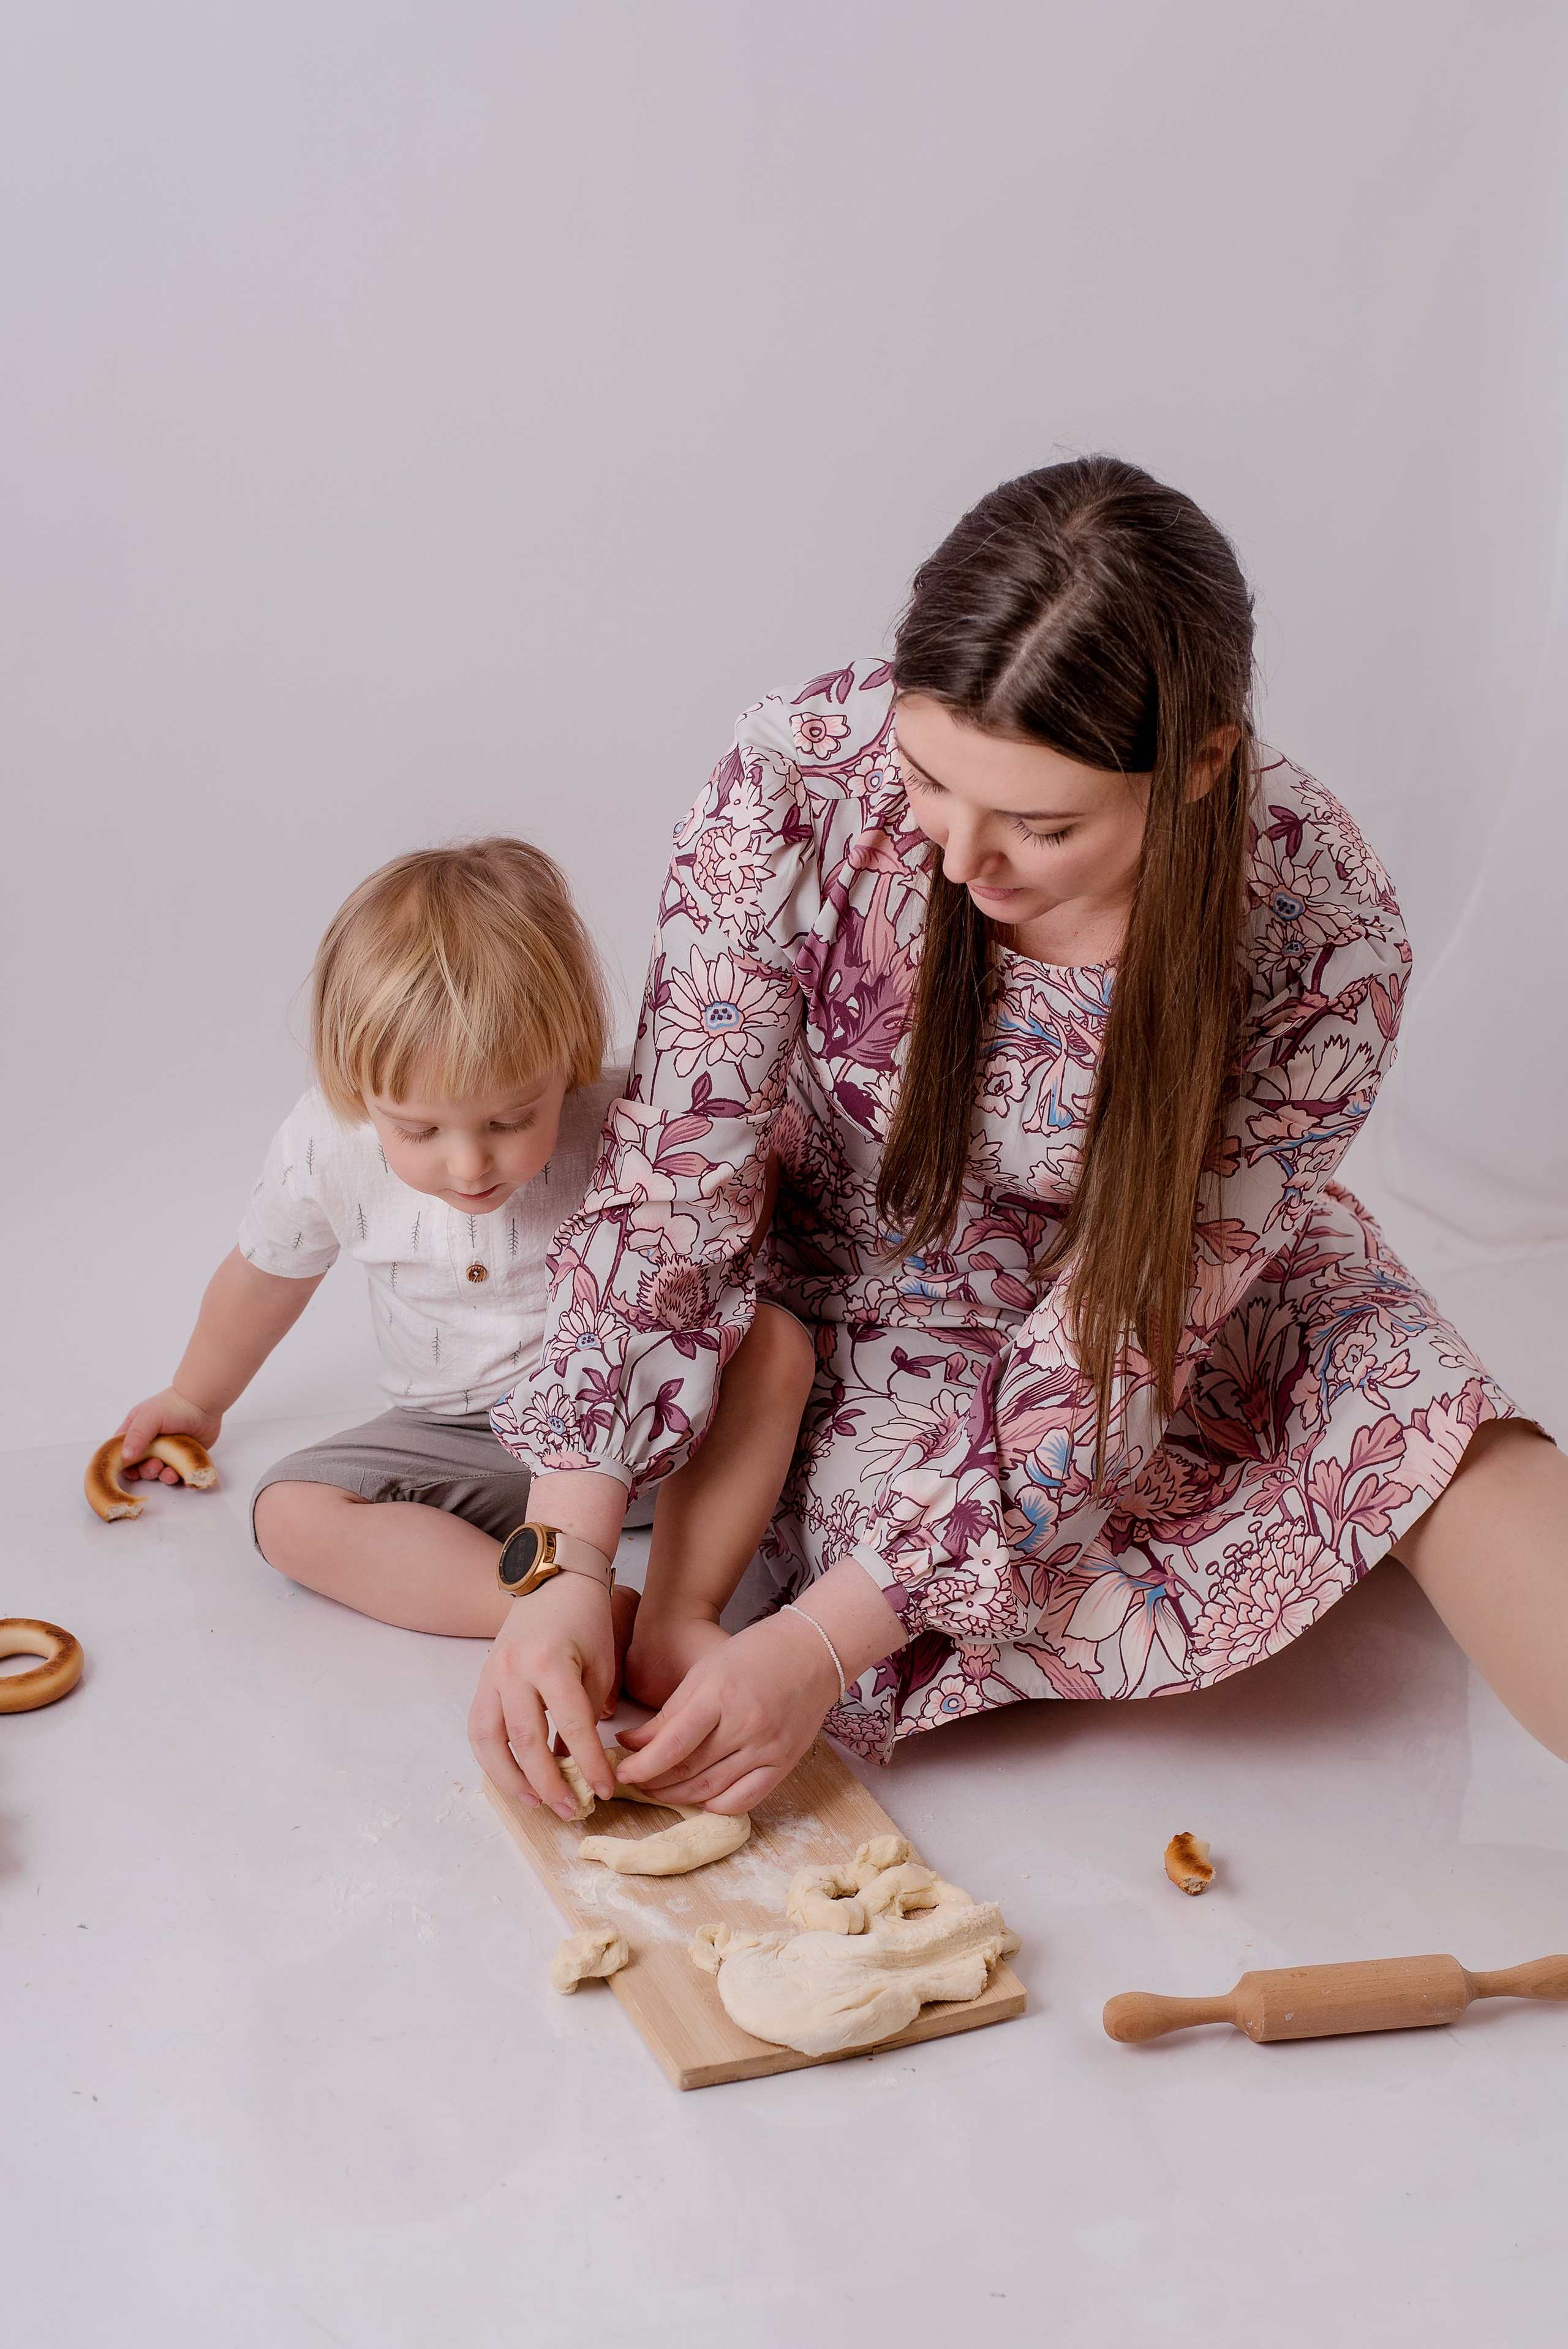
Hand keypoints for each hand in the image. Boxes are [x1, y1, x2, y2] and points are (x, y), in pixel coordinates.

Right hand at [117, 1388, 223, 1481]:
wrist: (203, 1404)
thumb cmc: (174, 1406)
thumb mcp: (149, 1417)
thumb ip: (136, 1436)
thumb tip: (125, 1457)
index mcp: (136, 1431)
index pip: (122, 1452)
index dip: (124, 1465)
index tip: (131, 1472)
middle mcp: (150, 1443)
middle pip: (141, 1466)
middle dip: (147, 1471)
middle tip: (156, 1466)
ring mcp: (167, 1451)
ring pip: (160, 1472)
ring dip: (163, 1476)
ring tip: (171, 1474)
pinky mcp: (183, 1457)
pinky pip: (179, 1473)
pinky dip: (180, 1479)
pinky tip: (184, 1479)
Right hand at [468, 1571, 618, 1818]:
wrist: (555, 1577)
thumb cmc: (586, 1617)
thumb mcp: (600, 1663)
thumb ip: (588, 1712)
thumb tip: (578, 1761)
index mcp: (551, 1662)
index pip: (571, 1728)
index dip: (589, 1764)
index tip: (604, 1790)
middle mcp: (514, 1669)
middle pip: (526, 1742)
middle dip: (549, 1784)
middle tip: (572, 1809)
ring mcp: (491, 1674)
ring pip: (490, 1741)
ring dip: (511, 1779)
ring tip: (536, 1802)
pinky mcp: (481, 1678)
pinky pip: (479, 1727)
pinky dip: (492, 1757)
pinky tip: (512, 1776)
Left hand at [614, 1609, 840, 1814]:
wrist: (814, 1650)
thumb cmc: (755, 1653)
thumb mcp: (705, 1671)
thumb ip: (670, 1712)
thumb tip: (633, 1743)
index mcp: (721, 1695)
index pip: (673, 1744)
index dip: (642, 1765)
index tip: (621, 1771)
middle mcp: (747, 1725)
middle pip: (689, 1771)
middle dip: (654, 1782)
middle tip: (635, 1781)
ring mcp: (769, 1748)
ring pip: (712, 1790)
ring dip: (678, 1796)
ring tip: (658, 1790)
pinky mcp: (785, 1763)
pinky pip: (745, 1799)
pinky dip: (716, 1805)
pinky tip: (699, 1798)